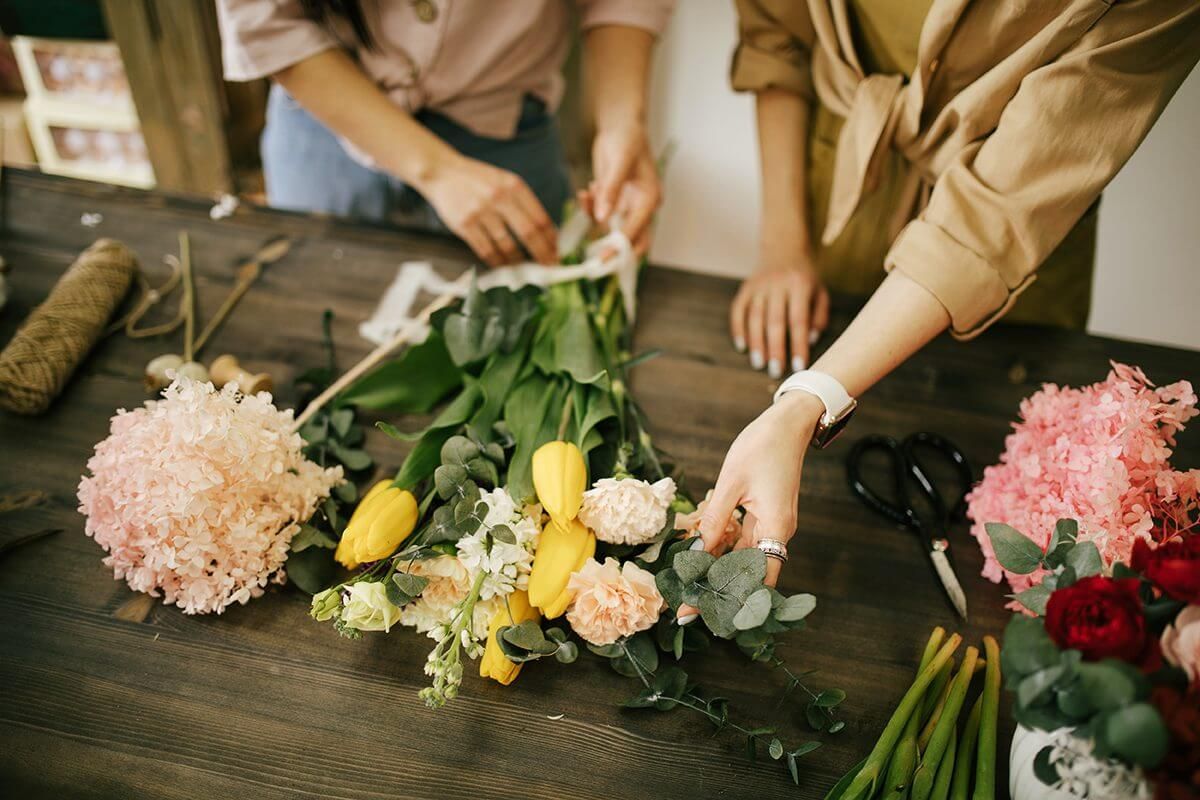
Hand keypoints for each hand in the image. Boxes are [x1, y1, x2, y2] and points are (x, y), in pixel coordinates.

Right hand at [418, 153, 557, 266]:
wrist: (442, 172)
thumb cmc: (478, 180)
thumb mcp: (504, 182)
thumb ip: (522, 203)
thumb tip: (545, 233)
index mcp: (514, 186)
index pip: (540, 218)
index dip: (551, 240)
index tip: (558, 253)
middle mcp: (498, 197)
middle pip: (528, 233)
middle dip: (542, 254)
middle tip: (549, 268)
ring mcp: (480, 212)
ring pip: (507, 246)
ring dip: (519, 263)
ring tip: (526, 272)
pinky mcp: (464, 225)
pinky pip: (486, 251)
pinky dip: (497, 262)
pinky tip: (504, 267)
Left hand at [578, 123, 660, 255]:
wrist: (620, 125)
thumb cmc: (626, 139)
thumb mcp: (619, 162)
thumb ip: (611, 190)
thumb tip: (602, 218)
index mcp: (650, 199)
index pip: (636, 230)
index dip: (620, 246)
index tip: (604, 259)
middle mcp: (641, 206)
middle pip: (632, 239)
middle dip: (613, 249)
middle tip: (593, 259)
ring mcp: (627, 205)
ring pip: (611, 228)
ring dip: (596, 219)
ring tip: (589, 194)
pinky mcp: (614, 201)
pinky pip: (600, 215)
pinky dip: (591, 208)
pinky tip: (587, 191)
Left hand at [676, 394, 820, 623]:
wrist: (788, 423)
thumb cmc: (763, 447)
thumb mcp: (731, 482)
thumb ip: (716, 519)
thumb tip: (699, 551)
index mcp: (776, 527)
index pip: (757, 579)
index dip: (732, 601)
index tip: (703, 613)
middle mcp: (778, 532)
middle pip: (749, 574)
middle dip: (719, 592)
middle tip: (685, 609)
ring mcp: (772, 524)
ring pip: (744, 559)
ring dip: (719, 573)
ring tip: (688, 589)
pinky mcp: (765, 516)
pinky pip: (744, 541)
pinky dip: (724, 551)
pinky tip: (701, 559)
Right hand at [731, 242, 829, 377]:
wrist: (784, 247)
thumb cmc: (805, 276)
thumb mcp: (820, 291)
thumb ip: (819, 316)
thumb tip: (810, 341)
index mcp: (799, 284)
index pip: (798, 320)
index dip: (798, 344)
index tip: (799, 366)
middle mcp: (777, 284)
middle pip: (774, 321)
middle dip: (774, 348)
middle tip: (775, 371)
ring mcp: (758, 285)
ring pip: (755, 318)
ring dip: (756, 343)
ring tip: (759, 364)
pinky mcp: (745, 287)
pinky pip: (738, 310)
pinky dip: (738, 329)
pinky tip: (742, 347)